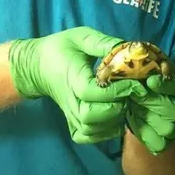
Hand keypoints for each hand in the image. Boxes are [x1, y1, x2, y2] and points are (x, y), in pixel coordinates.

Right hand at [8, 27, 146, 143]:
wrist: (38, 65)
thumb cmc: (62, 48)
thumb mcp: (82, 37)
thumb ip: (103, 43)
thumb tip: (130, 49)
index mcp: (72, 78)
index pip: (92, 92)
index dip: (117, 90)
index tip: (136, 82)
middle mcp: (69, 102)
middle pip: (91, 116)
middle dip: (116, 106)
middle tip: (131, 94)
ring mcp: (70, 116)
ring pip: (92, 130)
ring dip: (114, 119)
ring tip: (124, 103)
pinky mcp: (72, 124)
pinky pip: (89, 137)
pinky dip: (105, 132)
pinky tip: (114, 117)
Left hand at [126, 67, 174, 154]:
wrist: (140, 98)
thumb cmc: (147, 77)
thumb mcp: (150, 64)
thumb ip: (148, 59)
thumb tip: (140, 52)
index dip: (169, 86)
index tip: (150, 81)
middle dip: (153, 102)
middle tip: (135, 94)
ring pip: (167, 129)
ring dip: (146, 116)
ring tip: (133, 104)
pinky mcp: (166, 143)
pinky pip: (157, 143)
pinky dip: (142, 131)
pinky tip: (134, 118)